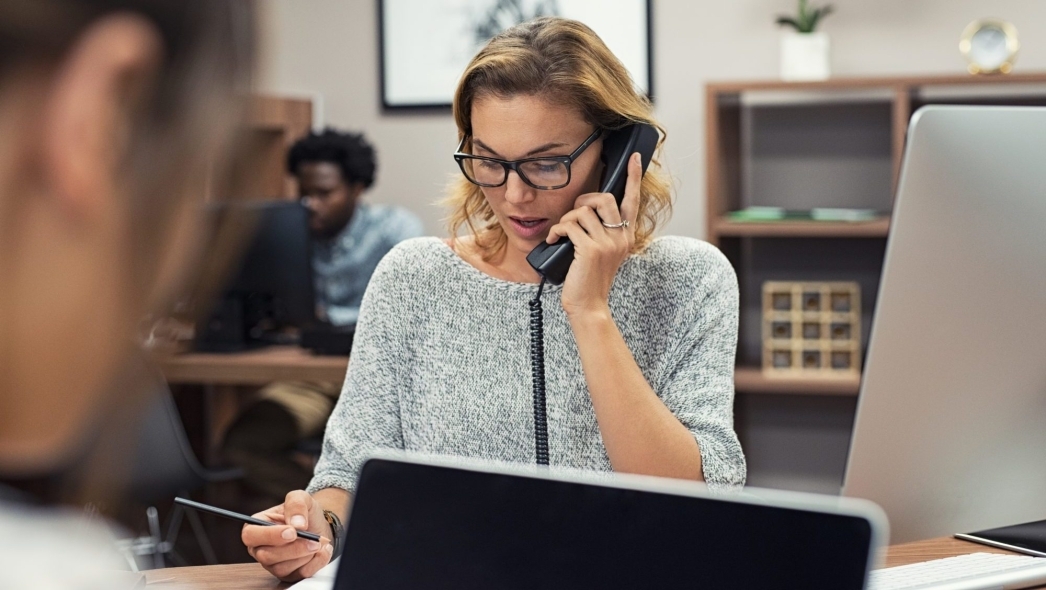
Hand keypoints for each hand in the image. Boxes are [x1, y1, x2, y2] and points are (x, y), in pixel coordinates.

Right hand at [242, 490, 333, 581]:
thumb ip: (296, 504)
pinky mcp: (288, 574)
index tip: (292, 532)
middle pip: (266, 556)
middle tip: (313, 540)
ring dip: (305, 555)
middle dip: (293, 548)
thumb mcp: (300, 497)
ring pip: (282, 568)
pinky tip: (323, 550)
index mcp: (256, 527)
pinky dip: (316, 562)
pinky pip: (299, 574)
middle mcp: (260, 548)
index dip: (270, 535)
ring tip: (319, 542)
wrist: (318, 526)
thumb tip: (297, 524)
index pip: (250, 535)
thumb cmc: (303, 513)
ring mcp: (273, 563)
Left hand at [545, 151, 640, 318]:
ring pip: (582, 211)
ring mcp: (607, 243)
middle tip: (573, 215)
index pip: (633, 201)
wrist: (588, 306)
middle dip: (583, 200)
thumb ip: (602, 233)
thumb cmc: (590, 280)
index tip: (634, 158)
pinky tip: (552, 241)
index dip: (633, 177)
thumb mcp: (603, 254)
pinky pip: (569, 225)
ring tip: (561, 234)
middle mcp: (621, 238)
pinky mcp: (590, 249)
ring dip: (566, 220)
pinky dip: (556, 230)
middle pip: (604, 198)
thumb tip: (585, 211)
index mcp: (626, 237)